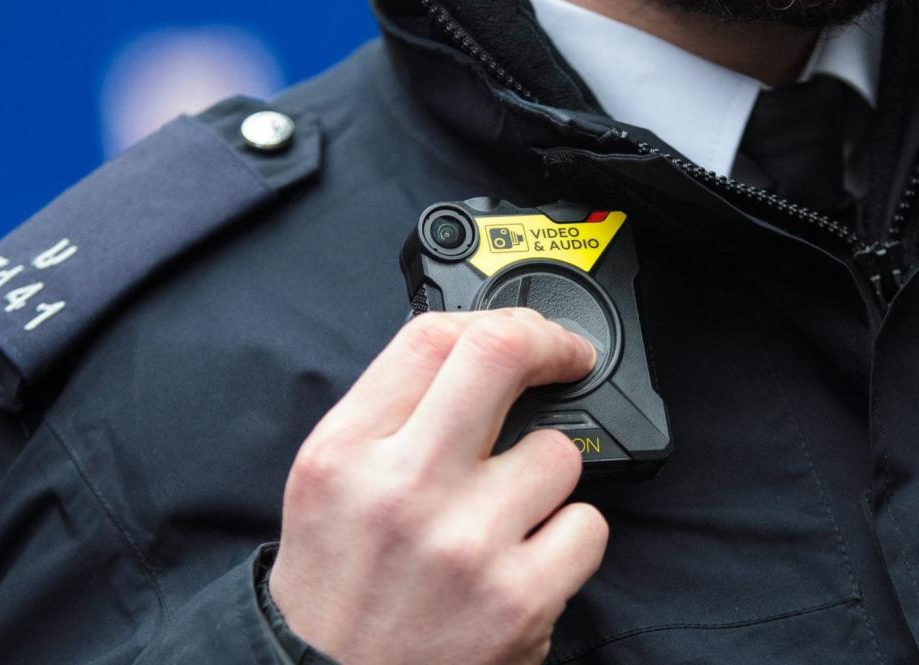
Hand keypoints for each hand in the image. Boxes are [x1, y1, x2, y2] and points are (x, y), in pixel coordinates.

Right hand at [269, 308, 607, 664]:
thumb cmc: (337, 585)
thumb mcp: (330, 480)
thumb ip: (392, 410)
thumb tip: (477, 349)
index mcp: (346, 452)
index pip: (434, 337)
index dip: (499, 319)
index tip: (527, 333)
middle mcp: (403, 490)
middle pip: (502, 356)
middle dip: (552, 345)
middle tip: (568, 359)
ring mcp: (466, 544)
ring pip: (560, 453)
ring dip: (548, 476)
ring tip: (508, 514)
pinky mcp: (519, 599)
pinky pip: (588, 526)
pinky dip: (568, 540)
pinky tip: (527, 560)